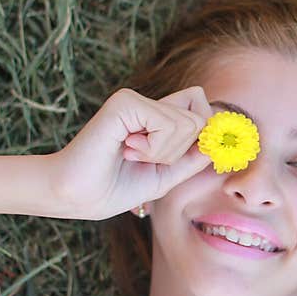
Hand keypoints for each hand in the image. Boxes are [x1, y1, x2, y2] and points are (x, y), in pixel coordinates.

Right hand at [48, 86, 213, 220]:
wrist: (76, 196)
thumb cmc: (113, 188)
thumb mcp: (166, 175)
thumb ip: (193, 157)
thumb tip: (220, 140)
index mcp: (155, 117)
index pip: (201, 108)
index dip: (207, 134)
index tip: (190, 157)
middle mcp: (146, 103)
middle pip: (200, 117)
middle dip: (180, 151)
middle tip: (144, 158)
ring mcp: (135, 99)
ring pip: (189, 123)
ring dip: (164, 152)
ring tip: (131, 155)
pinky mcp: (125, 102)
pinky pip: (170, 124)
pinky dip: (154, 148)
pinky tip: (126, 149)